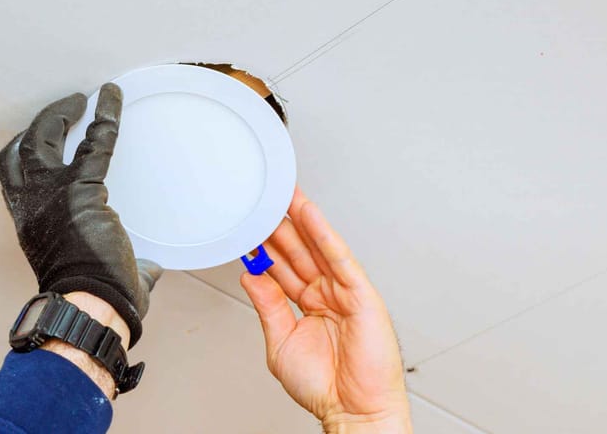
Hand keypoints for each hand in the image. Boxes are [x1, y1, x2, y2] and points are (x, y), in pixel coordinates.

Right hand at [0, 83, 161, 347]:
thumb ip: (125, 265)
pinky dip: (105, 117)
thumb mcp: (98, 276)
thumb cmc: (94, 301)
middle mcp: (32, 205)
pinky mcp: (82, 189)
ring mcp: (52, 195)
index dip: (22, 149)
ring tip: (81, 100)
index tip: (41, 133)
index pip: (13, 174)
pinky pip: (95, 142)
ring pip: (43, 137)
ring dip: (60, 113)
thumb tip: (150, 270)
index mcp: (30, 223)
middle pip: (20, 149)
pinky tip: (113, 97)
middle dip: (40, 123)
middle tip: (67, 108)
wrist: (92, 307)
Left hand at [240, 188, 411, 433]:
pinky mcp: (360, 293)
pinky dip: (323, 234)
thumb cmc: (325, 386)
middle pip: (297, 251)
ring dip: (298, 219)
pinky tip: (308, 213)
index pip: (281, 268)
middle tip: (260, 201)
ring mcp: (343, 292)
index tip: (246, 228)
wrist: (353, 412)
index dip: (264, 247)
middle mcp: (325, 294)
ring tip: (281, 194)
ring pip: (316, 247)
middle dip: (278, 226)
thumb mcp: (280, 341)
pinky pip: (338, 257)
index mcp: (308, 305)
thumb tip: (250, 275)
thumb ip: (267, 305)